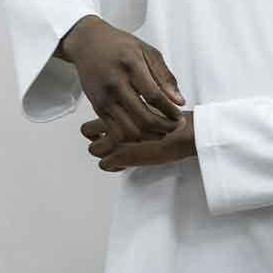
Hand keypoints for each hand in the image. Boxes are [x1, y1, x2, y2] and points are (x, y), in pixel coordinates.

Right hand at [60, 18, 185, 142]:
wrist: (87, 43)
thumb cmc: (120, 46)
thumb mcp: (147, 51)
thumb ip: (165, 77)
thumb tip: (179, 102)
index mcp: (131, 66)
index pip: (154, 97)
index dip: (170, 112)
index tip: (180, 116)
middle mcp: (115, 84)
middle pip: (144, 118)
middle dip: (165, 127)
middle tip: (174, 127)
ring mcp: (104, 98)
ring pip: (130, 131)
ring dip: (150, 136)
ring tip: (161, 132)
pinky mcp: (97, 108)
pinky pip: (116, 133)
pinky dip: (133, 138)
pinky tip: (144, 131)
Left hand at [79, 109, 195, 171]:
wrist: (185, 131)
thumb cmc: (173, 119)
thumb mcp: (153, 106)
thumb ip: (136, 109)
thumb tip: (129, 114)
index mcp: (120, 107)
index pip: (95, 115)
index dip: (99, 126)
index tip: (110, 131)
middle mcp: (113, 122)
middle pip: (87, 131)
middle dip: (96, 138)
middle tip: (110, 143)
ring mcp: (116, 139)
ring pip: (94, 149)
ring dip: (104, 153)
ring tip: (120, 154)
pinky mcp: (122, 156)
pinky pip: (105, 164)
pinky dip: (113, 166)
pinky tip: (125, 164)